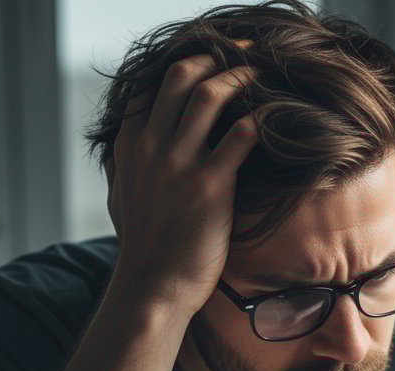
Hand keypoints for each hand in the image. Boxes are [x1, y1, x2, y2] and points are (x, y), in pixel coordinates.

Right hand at [106, 44, 257, 318]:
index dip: (182, 67)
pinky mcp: (210, 186)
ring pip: (209, 95)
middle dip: (214, 60)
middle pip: (180, 76)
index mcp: (130, 145)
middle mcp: (151, 146)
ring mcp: (179, 164)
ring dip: (239, 79)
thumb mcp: (122, 197)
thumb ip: (128, 166)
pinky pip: (240, 136)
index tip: (207, 65)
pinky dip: (259, 120)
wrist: (155, 286)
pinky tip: (271, 120)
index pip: (151, 86)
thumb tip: (133, 152)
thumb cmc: (145, 249)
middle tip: (240, 59)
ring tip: (259, 78)